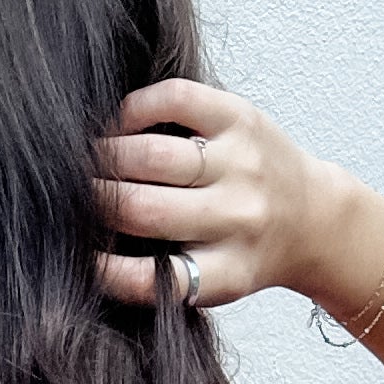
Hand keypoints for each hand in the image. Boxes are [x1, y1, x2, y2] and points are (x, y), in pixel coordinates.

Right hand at [91, 79, 348, 313]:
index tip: (77, 257)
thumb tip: (85, 254)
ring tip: (89, 160)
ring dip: (106, 156)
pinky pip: (174, 100)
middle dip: (94, 202)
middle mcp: (238, 219)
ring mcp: (242, 164)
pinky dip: (135, 110)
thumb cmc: (243, 252)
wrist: (312, 218)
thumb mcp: (215, 282)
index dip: (103, 269)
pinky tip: (120, 124)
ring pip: (152, 157)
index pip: (152, 279)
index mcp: (228, 273)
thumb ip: (161, 277)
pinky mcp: (241, 117)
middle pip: (143, 210)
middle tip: (71, 195)